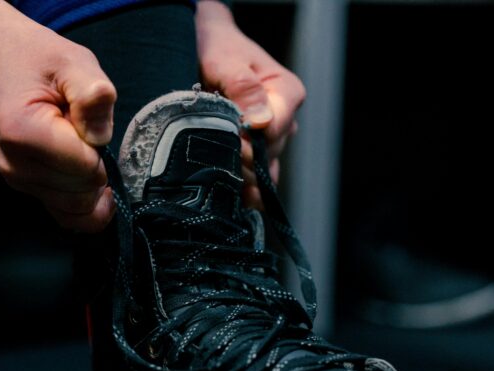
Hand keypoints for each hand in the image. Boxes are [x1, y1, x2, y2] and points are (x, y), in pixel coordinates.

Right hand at [0, 0, 116, 231]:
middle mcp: (15, 165)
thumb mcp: (73, 62)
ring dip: (91, 181)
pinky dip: (87, 207)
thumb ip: (93, 95)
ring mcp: (17, 181)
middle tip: (81, 128)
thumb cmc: (39, 59)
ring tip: (77, 143)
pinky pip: (66, 217)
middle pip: (82, 191)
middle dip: (97, 164)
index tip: (84, 116)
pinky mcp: (25, 188)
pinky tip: (95, 188)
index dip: (99, 144)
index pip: (86, 167)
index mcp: (23, 133)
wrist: (2, 58)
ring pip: (78, 207)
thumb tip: (100, 137)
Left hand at [196, 0, 305, 206]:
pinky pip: (257, 177)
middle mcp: (284, 119)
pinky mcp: (256, 150)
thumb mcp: (226, 61)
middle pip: (268, 153)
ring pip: (263, 168)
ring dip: (241, 175)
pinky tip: (233, 198)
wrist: (206, 48)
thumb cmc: (218, 49)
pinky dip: (245, 189)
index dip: (251, 143)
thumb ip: (243, 87)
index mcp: (287, 93)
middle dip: (242, 159)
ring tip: (216, 174)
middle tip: (213, 158)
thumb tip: (260, 122)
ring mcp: (272, 137)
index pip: (275, 131)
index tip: (228, 144)